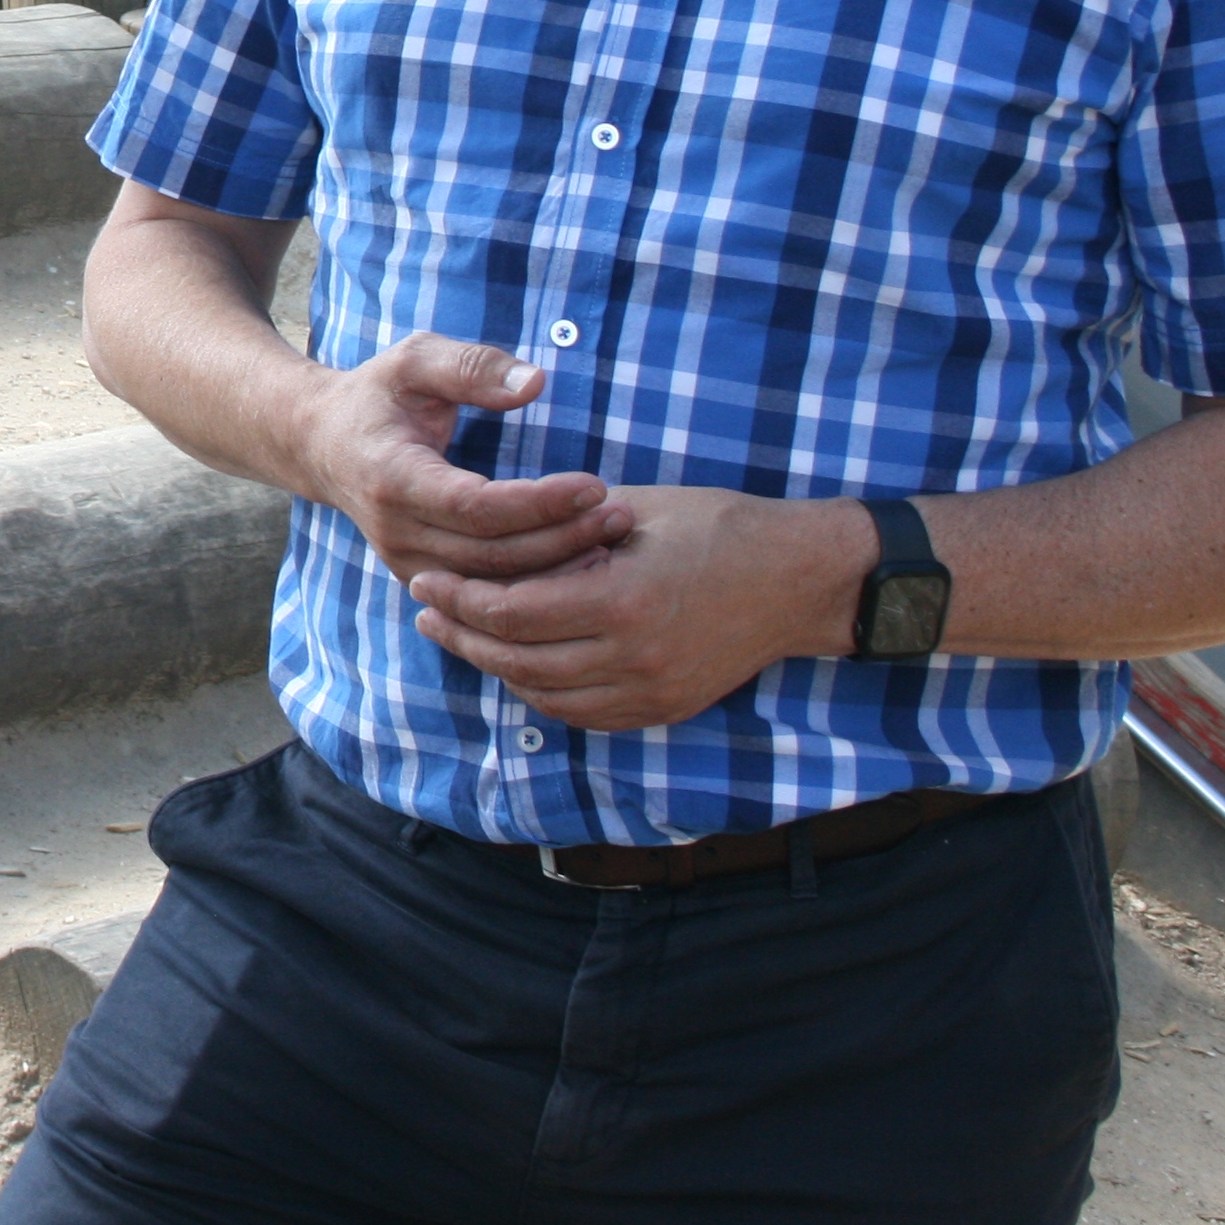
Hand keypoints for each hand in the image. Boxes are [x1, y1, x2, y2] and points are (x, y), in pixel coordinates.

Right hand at [292, 333, 628, 588]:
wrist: (320, 444)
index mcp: (392, 478)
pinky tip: (579, 564)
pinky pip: (484, 595)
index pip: (476, 507)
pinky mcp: (422, 579)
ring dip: (557, 568)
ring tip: (612, 539)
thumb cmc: (377, 395)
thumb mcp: (415, 360)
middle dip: (563, 538)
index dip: (539, 503)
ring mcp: (405, 562)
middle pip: (493, 554)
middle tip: (621, 514)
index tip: (594, 484)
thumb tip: (534, 382)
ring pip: (492, 585)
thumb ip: (472, 366)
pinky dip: (534, 585)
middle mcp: (395, 532)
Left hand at [408, 485, 870, 731]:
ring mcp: (649, 692)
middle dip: (461, 635)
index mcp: (619, 601)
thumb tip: (497, 542)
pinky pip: (582, 714)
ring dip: (494, 668)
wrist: (800, 579)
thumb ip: (565, 534)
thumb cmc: (719, 528)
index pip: (510, 613)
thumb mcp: (636, 510)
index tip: (425, 579)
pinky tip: (518, 665)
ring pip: (544, 695)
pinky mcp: (664, 709)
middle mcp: (631, 658)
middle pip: (516, 661)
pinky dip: (540, 692)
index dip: (459, 599)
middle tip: (425, 610)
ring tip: (460, 637)